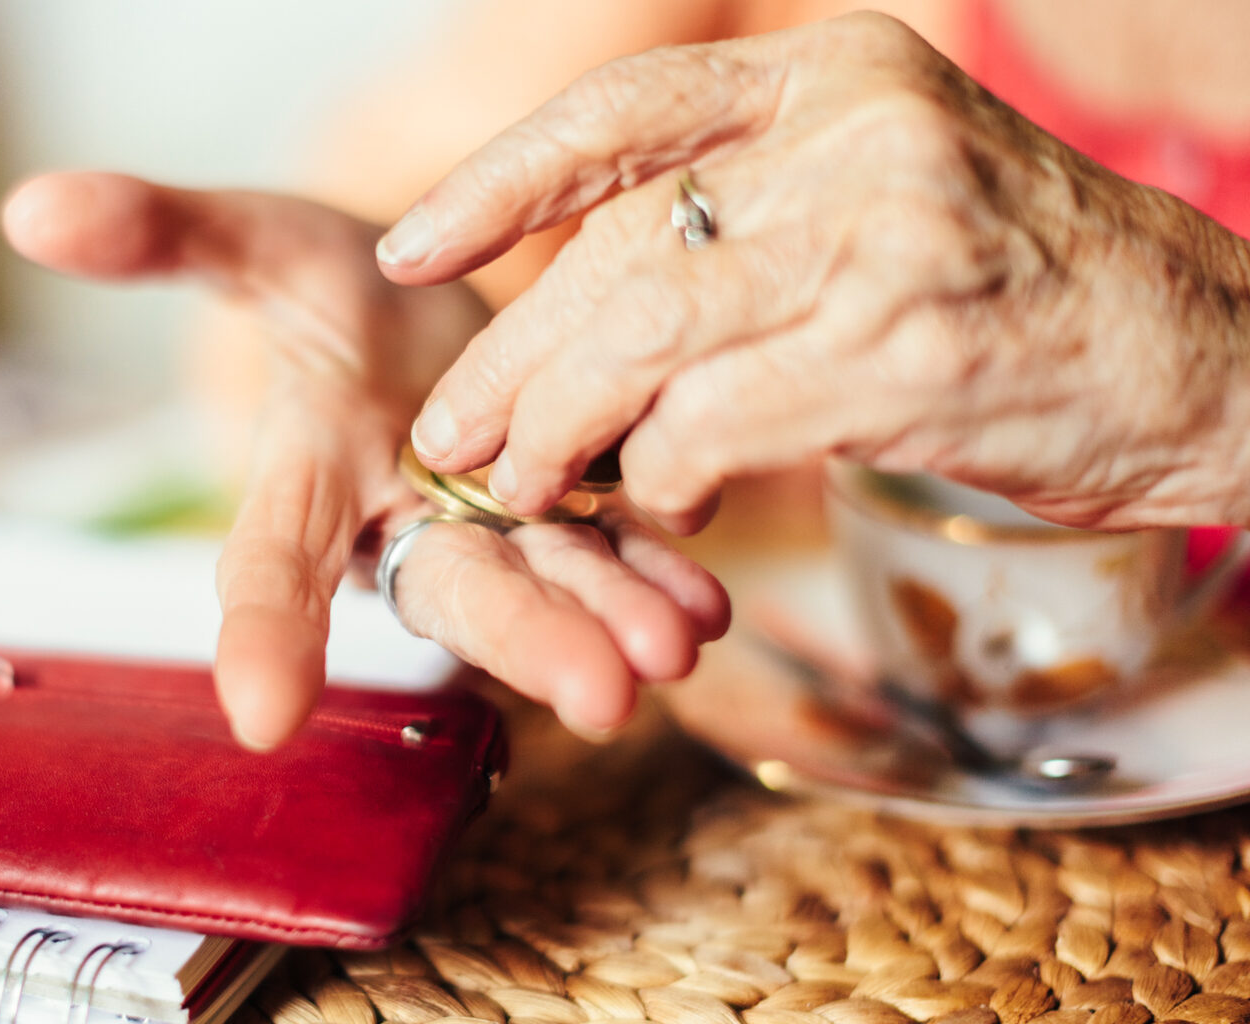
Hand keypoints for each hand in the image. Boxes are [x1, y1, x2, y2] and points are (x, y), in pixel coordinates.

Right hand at [2, 173, 727, 747]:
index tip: (261, 714)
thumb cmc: (339, 292)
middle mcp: (400, 523)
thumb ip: (162, 233)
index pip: (270, 555)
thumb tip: (32, 206)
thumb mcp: (260, 245)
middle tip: (593, 691)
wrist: (440, 308)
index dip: (263, 630)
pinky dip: (657, 576)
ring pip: (549, 586)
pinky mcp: (578, 513)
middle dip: (520, 635)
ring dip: (608, 621)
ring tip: (669, 649)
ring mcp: (496, 529)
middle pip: (450, 589)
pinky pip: (617, 554)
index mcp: (313, 470)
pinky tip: (702, 605)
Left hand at [381, 12, 1249, 533]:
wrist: (1207, 356)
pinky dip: (662, 474)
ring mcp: (888, 237)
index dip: (496, 182)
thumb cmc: (1023, 288)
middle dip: (512, 360)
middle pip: (614, 250)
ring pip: (644, 337)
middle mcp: (857, 134)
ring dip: (562, 430)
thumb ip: (746, 218)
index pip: (619, 113)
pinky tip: (661, 502)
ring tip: (528, 485)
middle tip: (454, 433)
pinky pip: (718, 420)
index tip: (411, 250)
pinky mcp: (910, 352)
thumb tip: (578, 318)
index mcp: (835, 74)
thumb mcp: (884, 193)